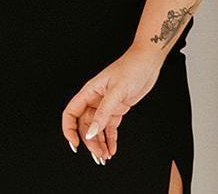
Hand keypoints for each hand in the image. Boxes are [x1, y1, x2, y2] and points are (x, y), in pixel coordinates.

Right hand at [61, 48, 161, 164]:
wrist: (148, 61)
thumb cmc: (131, 67)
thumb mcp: (116, 91)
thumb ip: (103, 113)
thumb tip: (91, 133)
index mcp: (89, 92)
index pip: (71, 114)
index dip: (69, 130)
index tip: (75, 144)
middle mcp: (95, 100)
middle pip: (85, 126)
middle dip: (90, 142)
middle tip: (98, 155)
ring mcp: (106, 105)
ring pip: (97, 129)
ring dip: (100, 144)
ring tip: (105, 156)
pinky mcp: (117, 109)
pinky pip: (110, 128)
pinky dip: (110, 139)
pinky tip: (112, 149)